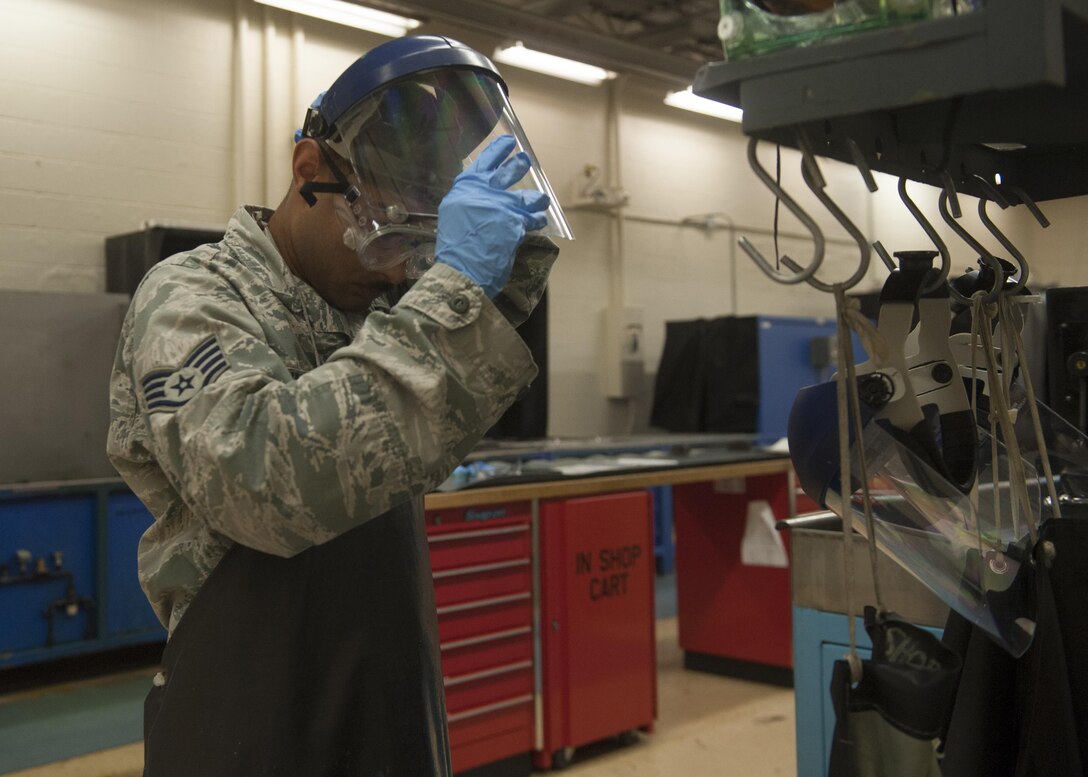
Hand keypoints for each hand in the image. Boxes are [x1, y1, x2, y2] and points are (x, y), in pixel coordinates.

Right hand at [434, 135, 550, 297]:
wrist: (462, 269)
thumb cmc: (454, 246)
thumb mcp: (454, 214)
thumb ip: (469, 200)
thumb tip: (482, 196)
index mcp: (466, 188)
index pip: (484, 162)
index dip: (497, 150)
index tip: (508, 142)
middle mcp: (485, 191)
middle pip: (508, 172)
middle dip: (519, 165)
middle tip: (526, 160)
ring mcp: (503, 206)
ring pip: (527, 196)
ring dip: (536, 198)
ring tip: (541, 199)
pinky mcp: (517, 223)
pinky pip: (533, 219)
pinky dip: (536, 221)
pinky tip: (539, 221)